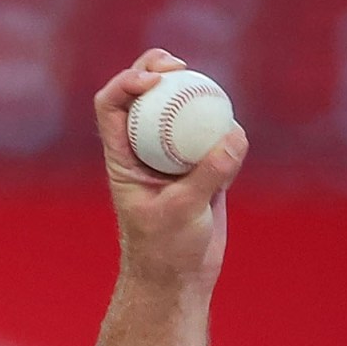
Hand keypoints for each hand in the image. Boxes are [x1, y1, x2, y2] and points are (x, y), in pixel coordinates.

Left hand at [92, 50, 249, 292]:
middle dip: (158, 69)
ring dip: (194, 91)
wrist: (181, 278)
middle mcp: (144, 149)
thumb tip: (235, 135)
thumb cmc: (166, 251)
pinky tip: (234, 135)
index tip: (155, 81)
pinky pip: (213, 134)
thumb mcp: (184, 212)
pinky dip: (224, 127)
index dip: (126, 81)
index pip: (112, 105)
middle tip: (181, 67)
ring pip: (180, 109)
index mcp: (122, 156)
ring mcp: (173, 155)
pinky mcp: (201, 165)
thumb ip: (208, 175)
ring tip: (213, 89)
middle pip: (144, 94)